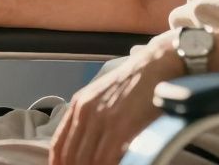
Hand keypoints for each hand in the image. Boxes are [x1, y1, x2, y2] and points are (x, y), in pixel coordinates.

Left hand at [49, 30, 184, 164]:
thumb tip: (86, 145)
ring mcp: (102, 119)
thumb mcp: (105, 96)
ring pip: (87, 161)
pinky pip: (105, 160)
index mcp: (79, 104)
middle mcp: (85, 111)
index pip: (59, 145)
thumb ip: (92, 117)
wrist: (159, 64)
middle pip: (71, 157)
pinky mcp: (120, 126)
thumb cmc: (138, 82)